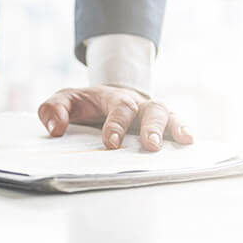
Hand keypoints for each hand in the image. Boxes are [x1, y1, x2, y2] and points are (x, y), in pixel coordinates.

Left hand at [38, 86, 192, 150]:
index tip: (111, 143)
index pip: (118, 108)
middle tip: (150, 145)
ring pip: (167, 114)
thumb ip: (53, 109)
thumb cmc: (84, 104)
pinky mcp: (161, 124)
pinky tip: (190, 141)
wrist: (104, 97)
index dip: (116, 124)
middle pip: (149, 109)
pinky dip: (184, 131)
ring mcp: (151, 112)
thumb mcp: (64, 100)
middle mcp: (137, 103)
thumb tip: (56, 129)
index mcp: (113, 97)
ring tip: (184, 140)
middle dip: (151, 127)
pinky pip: (176, 124)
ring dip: (175, 126)